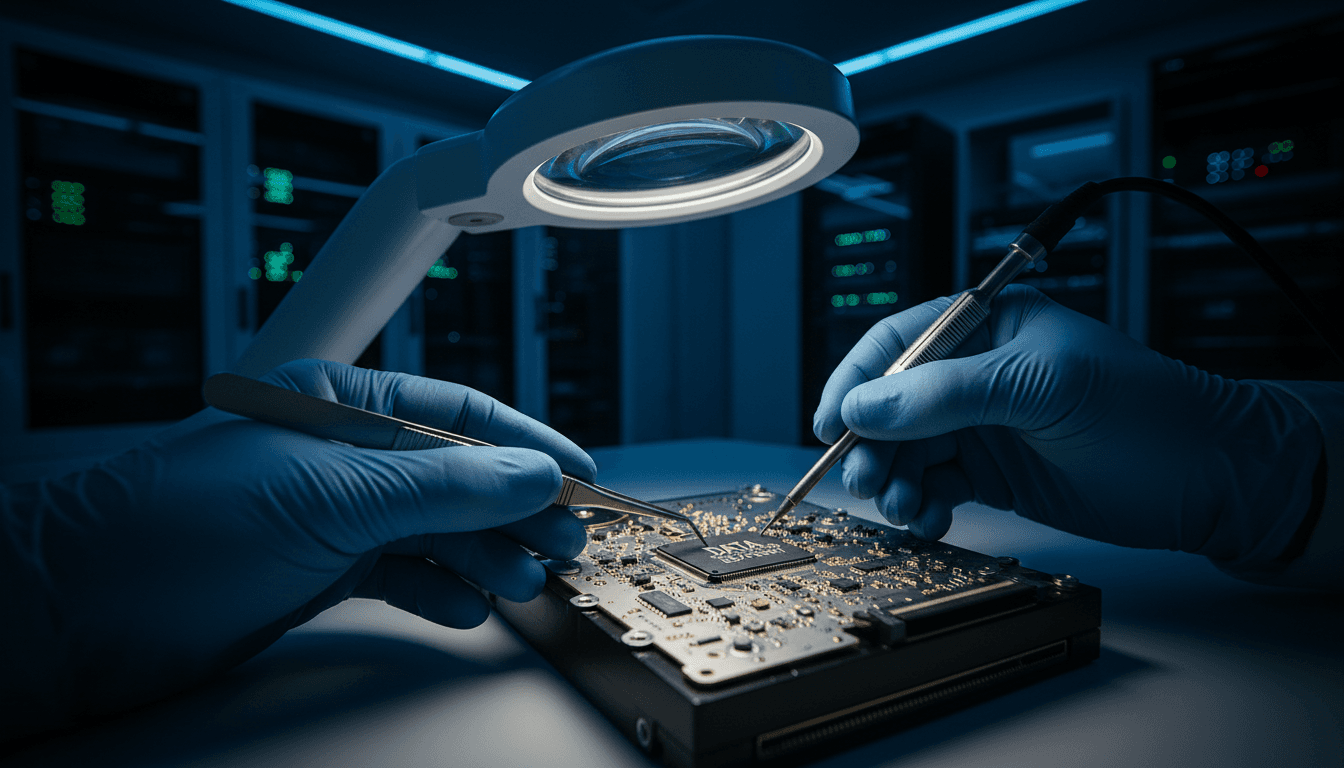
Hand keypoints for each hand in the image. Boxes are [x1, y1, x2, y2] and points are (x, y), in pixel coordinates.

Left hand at [2, 359, 593, 738]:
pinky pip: (402, 575)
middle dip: (514, 509)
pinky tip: (465, 605)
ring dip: (484, 555)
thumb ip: (438, 485)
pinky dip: (439, 590)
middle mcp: (340, 457)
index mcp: (338, 405)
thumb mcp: (325, 495)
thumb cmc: (169, 529)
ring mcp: (330, 516)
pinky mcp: (318, 572)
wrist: (76, 615)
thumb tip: (526, 474)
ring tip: (521, 581)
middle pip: (457, 475)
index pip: (458, 413)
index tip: (577, 473)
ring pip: (436, 530)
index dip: (525, 443)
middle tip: (563, 542)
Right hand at [814, 284, 1320, 560]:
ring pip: (907, 450)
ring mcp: (984, 425)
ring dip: (893, 479)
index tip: (831, 423)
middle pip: (892, 403)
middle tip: (868, 479)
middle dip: (871, 442)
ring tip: (903, 507)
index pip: (896, 343)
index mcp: (986, 327)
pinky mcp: (995, 472)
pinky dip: (922, 504)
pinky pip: (935, 485)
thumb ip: (947, 394)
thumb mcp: (1040, 386)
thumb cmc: (1143, 409)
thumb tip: (865, 403)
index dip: (856, 380)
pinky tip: (930, 519)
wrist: (1209, 477)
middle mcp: (975, 373)